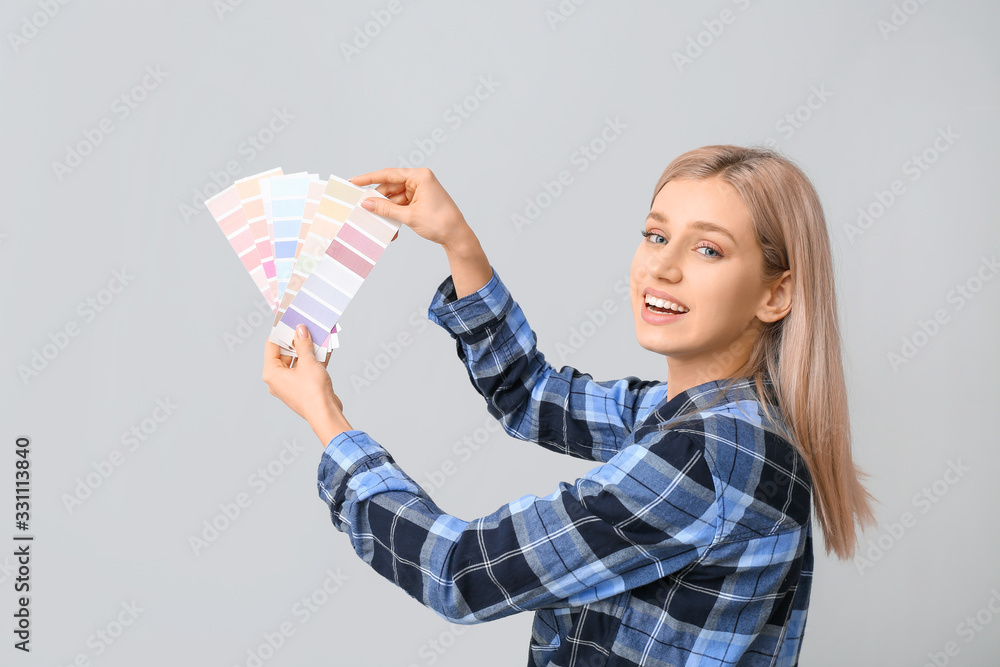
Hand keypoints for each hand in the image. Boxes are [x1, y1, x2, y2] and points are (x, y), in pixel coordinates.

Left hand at [263, 324, 352, 444]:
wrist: (326, 413)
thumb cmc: (313, 392)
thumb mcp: (308, 362)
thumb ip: (303, 344)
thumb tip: (300, 330)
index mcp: (272, 373)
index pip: (271, 345)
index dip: (281, 332)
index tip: (289, 320)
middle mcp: (278, 379)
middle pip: (285, 353)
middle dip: (298, 340)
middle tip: (306, 327)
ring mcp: (291, 384)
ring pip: (298, 361)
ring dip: (308, 349)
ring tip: (318, 335)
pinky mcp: (303, 387)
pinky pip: (306, 369)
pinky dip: (315, 360)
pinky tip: (326, 349)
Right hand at [349, 167, 473, 249]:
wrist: (457, 236)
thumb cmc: (440, 222)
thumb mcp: (409, 216)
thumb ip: (386, 209)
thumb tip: (367, 203)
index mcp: (420, 176)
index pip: (389, 174)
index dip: (369, 178)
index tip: (354, 181)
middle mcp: (420, 180)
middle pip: (390, 187)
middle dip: (378, 200)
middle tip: (363, 209)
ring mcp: (420, 191)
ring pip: (395, 198)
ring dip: (387, 211)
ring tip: (379, 223)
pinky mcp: (420, 201)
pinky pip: (401, 205)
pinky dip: (395, 215)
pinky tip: (391, 228)